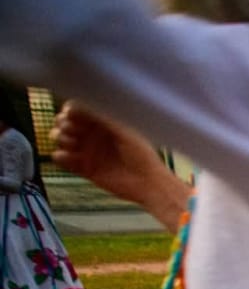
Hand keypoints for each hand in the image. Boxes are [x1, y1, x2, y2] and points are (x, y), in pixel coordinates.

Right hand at [52, 102, 168, 205]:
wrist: (148, 184)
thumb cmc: (141, 154)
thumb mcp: (123, 131)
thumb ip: (101, 117)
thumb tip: (74, 104)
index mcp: (102, 122)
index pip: (77, 110)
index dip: (70, 110)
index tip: (71, 113)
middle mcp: (92, 135)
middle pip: (64, 123)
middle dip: (63, 124)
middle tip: (72, 130)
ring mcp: (87, 151)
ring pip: (61, 139)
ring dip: (60, 138)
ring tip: (72, 144)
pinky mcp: (83, 168)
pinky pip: (62, 159)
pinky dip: (60, 156)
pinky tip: (67, 157)